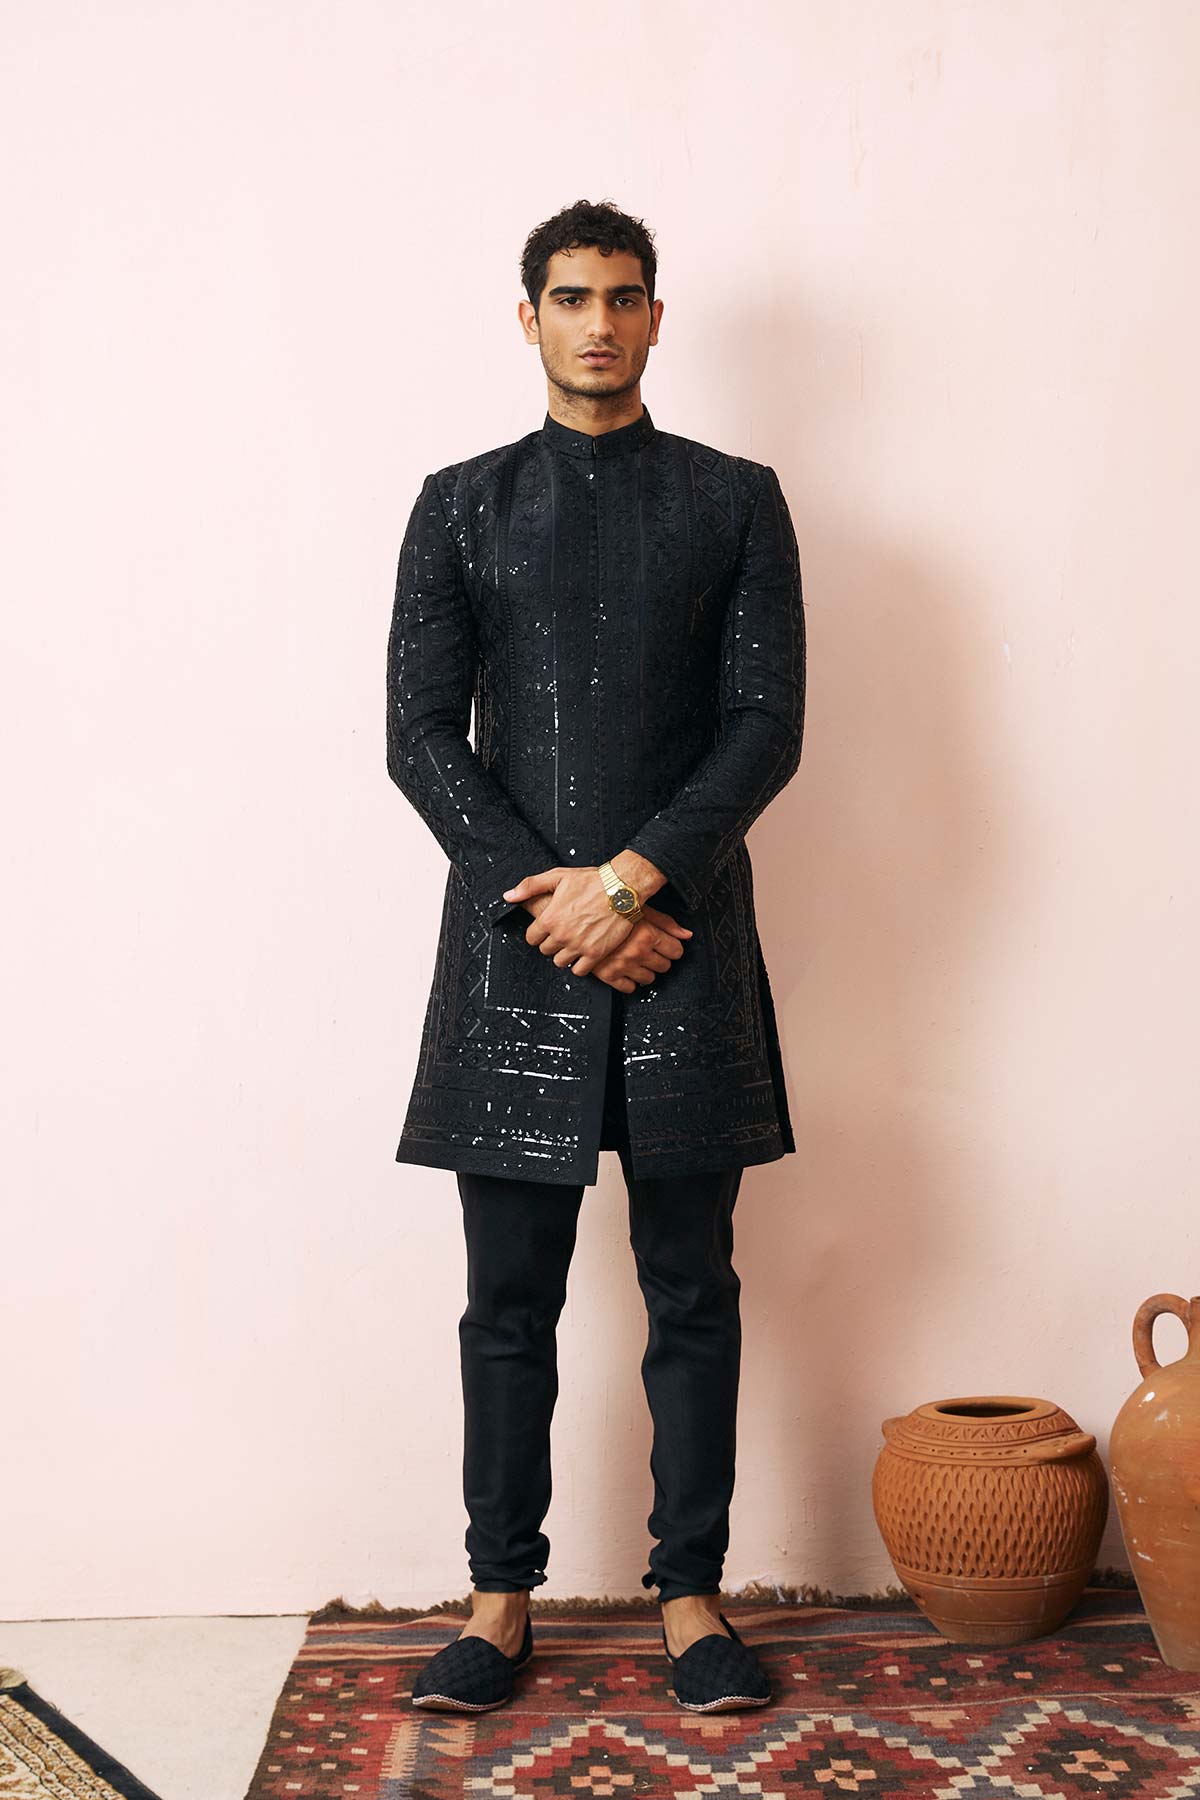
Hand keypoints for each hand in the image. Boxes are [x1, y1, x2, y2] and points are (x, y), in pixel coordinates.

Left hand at [504, 865, 661, 976]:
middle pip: (545, 950)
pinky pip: (579, 970)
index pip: (531, 938)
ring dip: (564, 954)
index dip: (539, 933)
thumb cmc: (592, 881)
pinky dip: (579, 965)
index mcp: (549, 918)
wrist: (622, 888)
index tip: (548, 928)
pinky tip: (584, 953)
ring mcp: (578, 946)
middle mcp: (561, 935)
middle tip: (563, 933)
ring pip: (560, 962)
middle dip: (552, 942)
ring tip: (573, 943)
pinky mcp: (595, 954)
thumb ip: (530, 886)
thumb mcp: (558, 876)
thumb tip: (509, 896)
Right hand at [589, 909, 692, 992]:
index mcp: (648, 934)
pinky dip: (629, 981)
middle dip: (660, 958)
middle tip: (651, 951)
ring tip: (638, 959)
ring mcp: (623, 964)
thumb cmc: (611, 907)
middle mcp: (637, 951)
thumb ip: (667, 923)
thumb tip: (687, 935)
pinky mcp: (608, 974)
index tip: (667, 945)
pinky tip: (626, 969)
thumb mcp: (642, 909)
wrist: (580, 913)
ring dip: (646, 970)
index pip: (676, 951)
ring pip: (649, 979)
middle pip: (665, 966)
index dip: (673, 948)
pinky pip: (628, 988)